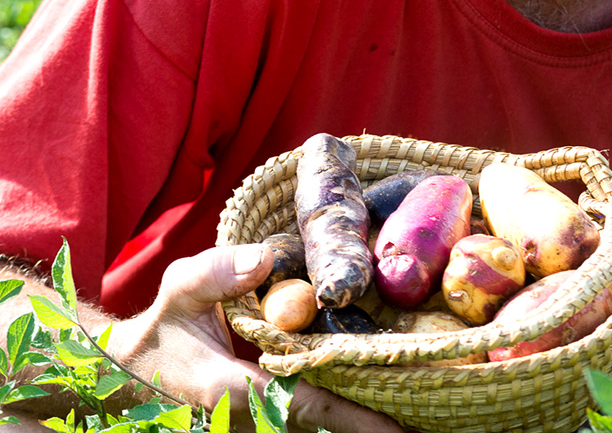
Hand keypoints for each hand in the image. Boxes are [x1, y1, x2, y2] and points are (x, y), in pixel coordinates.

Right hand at [106, 244, 404, 432]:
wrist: (128, 377)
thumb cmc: (161, 331)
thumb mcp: (180, 290)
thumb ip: (219, 273)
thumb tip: (266, 257)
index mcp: (234, 388)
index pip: (303, 406)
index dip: (349, 418)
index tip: (393, 426)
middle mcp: (248, 419)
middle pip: (318, 429)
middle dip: (365, 424)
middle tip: (423, 416)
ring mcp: (252, 428)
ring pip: (311, 431)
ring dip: (353, 422)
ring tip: (413, 415)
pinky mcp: (258, 426)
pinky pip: (302, 427)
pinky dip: (335, 419)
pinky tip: (374, 411)